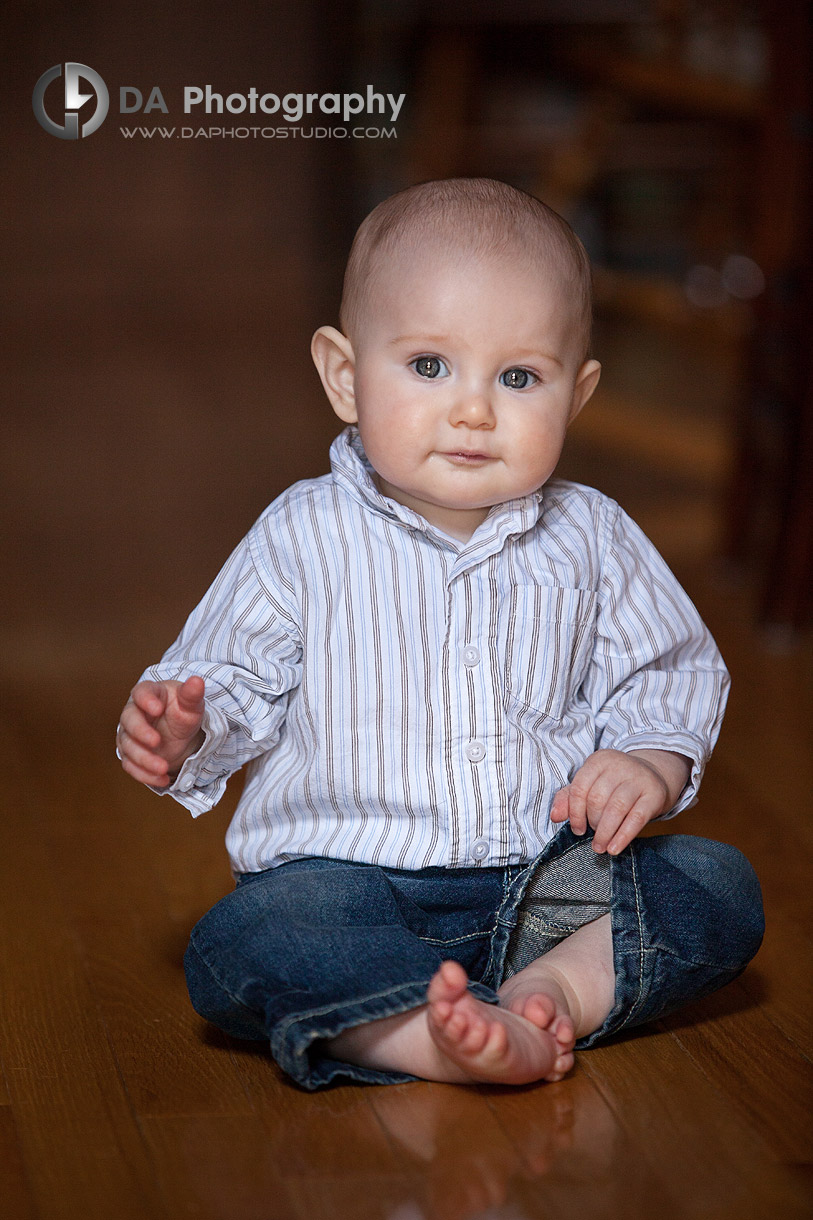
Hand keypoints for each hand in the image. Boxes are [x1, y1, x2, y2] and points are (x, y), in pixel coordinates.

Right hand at [117, 676, 205, 787]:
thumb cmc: (182, 711)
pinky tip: (162, 779)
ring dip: (144, 759)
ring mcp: (129, 734)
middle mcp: (134, 713)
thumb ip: (192, 694)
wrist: (180, 733)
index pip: (141, 692)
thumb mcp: (191, 704)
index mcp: (149, 694)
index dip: (146, 700)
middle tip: (156, 741)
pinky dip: (145, 774)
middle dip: (141, 732)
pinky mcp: (131, 754)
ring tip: (163, 768)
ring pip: (128, 746)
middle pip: (129, 720)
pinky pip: (131, 765)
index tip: (157, 708)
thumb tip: (197, 681)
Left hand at [550, 749, 688, 854]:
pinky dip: (623, 836)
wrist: (653, 776)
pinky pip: (636, 818)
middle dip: (592, 822)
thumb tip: (554, 816)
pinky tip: (614, 848)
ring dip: (605, 833)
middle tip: (594, 835)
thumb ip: (569, 798)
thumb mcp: (591, 784)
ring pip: (616, 808)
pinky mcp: (654, 794)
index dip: (575, 813)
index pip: (579, 788)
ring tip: (600, 846)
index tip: (577, 829)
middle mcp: (619, 765)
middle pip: (597, 799)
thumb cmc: (615, 784)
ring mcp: (638, 778)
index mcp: (599, 761)